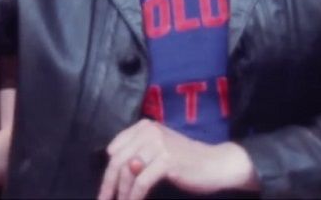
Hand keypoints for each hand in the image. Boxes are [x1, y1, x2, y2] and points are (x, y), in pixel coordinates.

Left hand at [97, 119, 256, 199]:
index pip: (115, 148)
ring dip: (122, 193)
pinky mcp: (167, 160)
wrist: (215, 164)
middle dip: (108, 184)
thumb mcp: (158, 150)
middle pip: (118, 160)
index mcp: (145, 126)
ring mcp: (158, 144)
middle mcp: (149, 131)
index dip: (108, 171)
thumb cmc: (185, 160)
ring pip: (128, 173)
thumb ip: (137, 154)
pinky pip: (142, 182)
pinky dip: (134, 197)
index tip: (105, 189)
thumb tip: (112, 173)